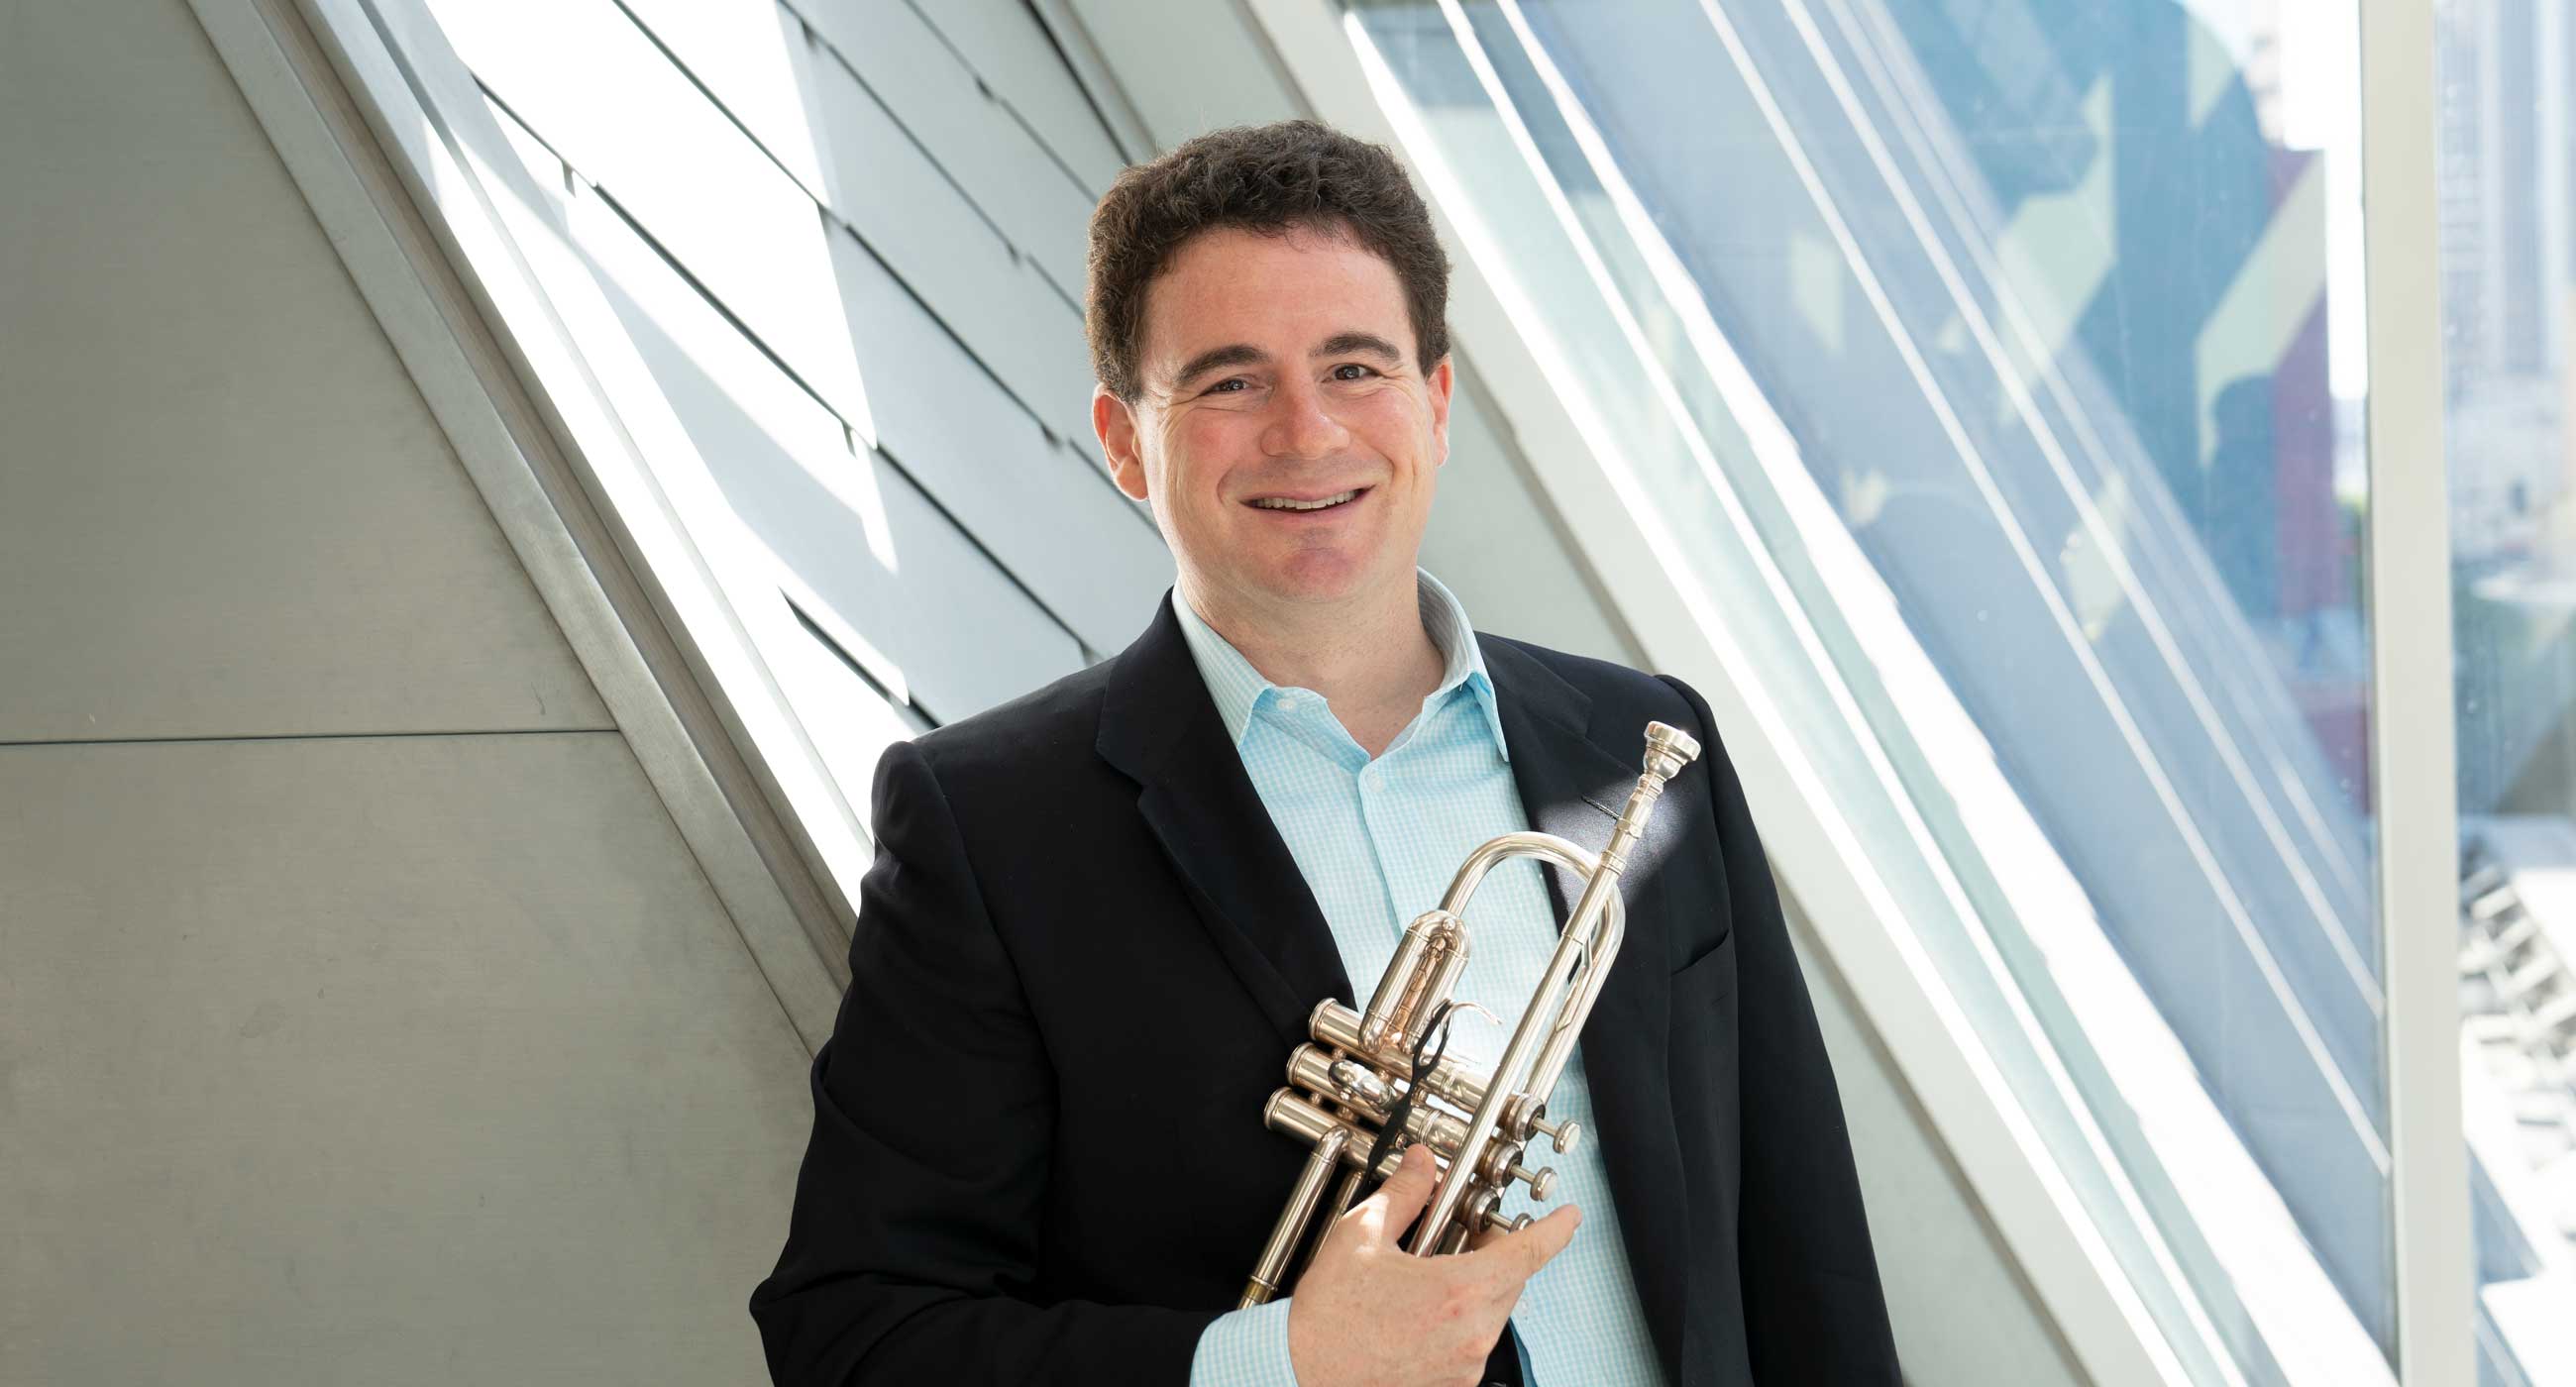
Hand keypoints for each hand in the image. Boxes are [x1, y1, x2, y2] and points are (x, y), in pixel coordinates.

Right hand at [1285, 1143, 1580, 1386]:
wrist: (1300, 1376)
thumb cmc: (1327, 1319)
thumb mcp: (1360, 1237)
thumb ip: (1404, 1195)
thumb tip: (1422, 1165)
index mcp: (1458, 1292)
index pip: (1528, 1253)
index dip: (1556, 1230)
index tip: (1568, 1217)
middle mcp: (1471, 1334)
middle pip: (1509, 1281)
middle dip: (1494, 1253)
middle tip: (1460, 1235)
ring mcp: (1463, 1366)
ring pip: (1491, 1313)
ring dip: (1474, 1289)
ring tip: (1427, 1277)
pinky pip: (1471, 1345)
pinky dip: (1458, 1322)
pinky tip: (1419, 1312)